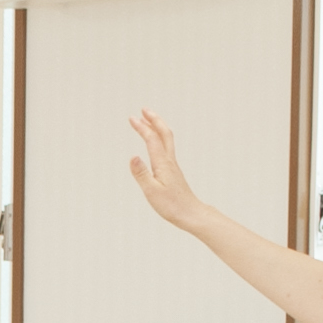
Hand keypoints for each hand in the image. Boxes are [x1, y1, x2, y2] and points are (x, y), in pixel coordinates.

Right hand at [124, 109, 210, 232]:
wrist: (190, 213)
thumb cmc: (171, 205)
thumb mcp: (151, 191)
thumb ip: (141, 173)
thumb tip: (132, 156)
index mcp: (162, 164)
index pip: (151, 140)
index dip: (142, 127)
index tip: (132, 118)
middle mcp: (169, 161)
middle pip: (164, 133)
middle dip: (153, 120)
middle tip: (143, 110)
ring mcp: (172, 165)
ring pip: (166, 139)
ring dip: (157, 127)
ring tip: (148, 121)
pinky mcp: (173, 171)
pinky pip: (166, 148)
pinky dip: (159, 139)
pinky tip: (155, 143)